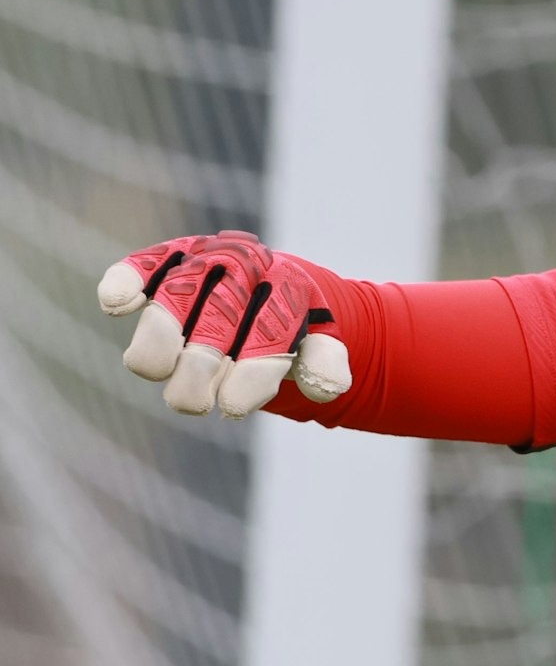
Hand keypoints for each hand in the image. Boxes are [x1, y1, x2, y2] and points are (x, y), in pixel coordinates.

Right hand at [97, 230, 350, 417]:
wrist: (275, 283)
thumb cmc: (292, 326)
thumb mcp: (319, 343)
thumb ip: (324, 363)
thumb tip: (328, 389)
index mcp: (290, 287)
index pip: (272, 331)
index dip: (251, 373)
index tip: (233, 407)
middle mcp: (247, 266)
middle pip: (218, 316)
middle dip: (200, 365)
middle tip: (194, 406)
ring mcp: (207, 259)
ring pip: (177, 296)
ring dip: (160, 340)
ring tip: (158, 376)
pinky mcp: (170, 258)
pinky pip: (147, 262)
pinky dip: (128, 278)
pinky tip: (116, 303)